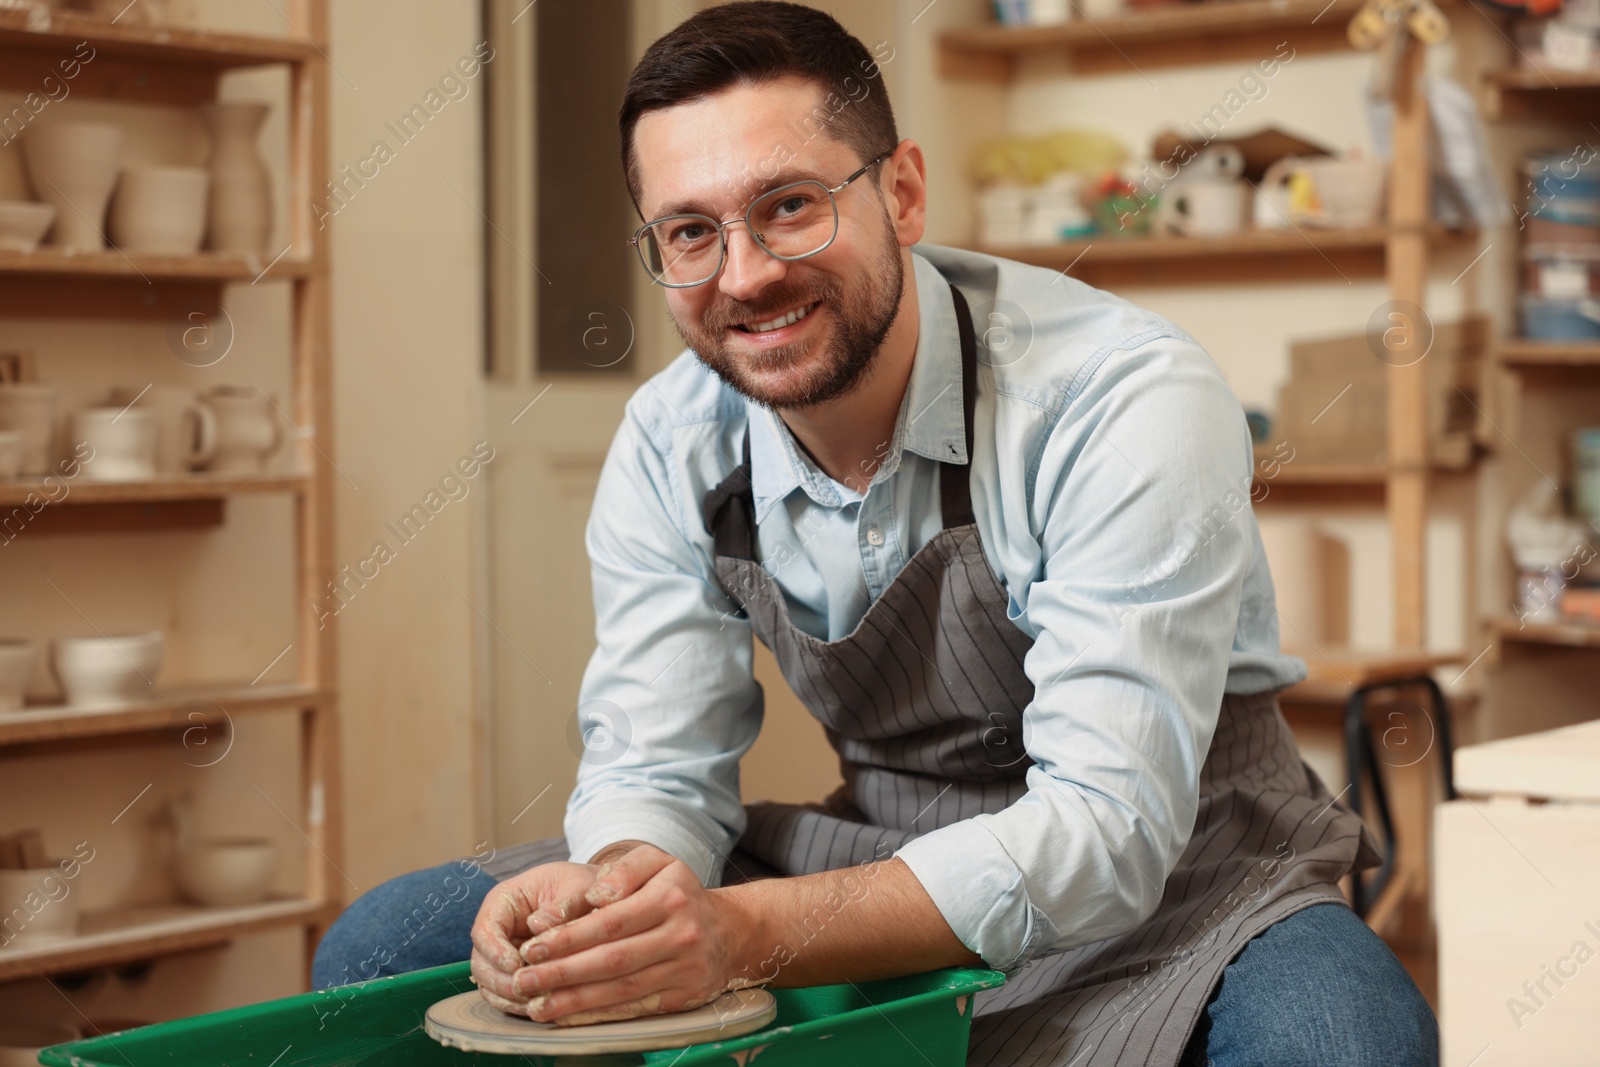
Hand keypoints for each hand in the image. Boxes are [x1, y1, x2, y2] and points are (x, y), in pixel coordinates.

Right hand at [469, 860, 604, 1014]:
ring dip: (509, 996)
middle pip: (482, 962)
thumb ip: (562, 905)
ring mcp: (502, 953)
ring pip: (490, 983)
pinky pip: (505, 994)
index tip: (516, 965)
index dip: (495, 951)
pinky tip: (539, 1007)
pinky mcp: (513, 973)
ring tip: (535, 1001)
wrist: (591, 896)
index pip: (485, 930)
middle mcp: (497, 930)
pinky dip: (517, 1004)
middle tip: (527, 990)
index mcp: (504, 902)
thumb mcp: (577, 887)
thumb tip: (538, 925)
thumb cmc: (580, 886)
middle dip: (501, 980)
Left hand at [509, 843, 759, 1024]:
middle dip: (562, 973)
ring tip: (537, 1005)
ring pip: (622, 990)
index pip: (610, 922)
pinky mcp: (684, 998)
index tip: (531, 947)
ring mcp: (685, 969)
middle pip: (613, 960)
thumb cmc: (680, 893)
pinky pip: (636, 1009)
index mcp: (670, 897)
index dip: (568, 937)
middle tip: (524, 980)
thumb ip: (624, 869)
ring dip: (576, 1001)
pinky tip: (571, 1018)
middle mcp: (681, 934)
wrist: (729, 931)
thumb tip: (595, 896)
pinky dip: (601, 1016)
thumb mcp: (659, 863)